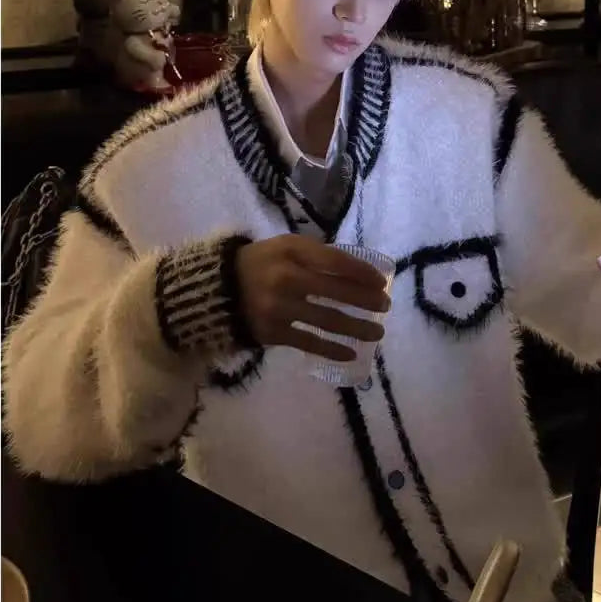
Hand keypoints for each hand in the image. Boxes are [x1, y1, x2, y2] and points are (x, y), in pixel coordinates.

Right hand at [235, 235, 390, 361]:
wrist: (214, 292)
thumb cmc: (259, 264)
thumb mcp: (284, 248)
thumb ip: (316, 255)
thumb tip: (357, 271)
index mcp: (290, 251)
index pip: (335, 261)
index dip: (362, 272)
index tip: (381, 282)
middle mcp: (286, 278)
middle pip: (337, 291)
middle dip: (366, 301)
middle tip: (385, 307)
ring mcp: (279, 307)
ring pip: (328, 320)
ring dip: (358, 328)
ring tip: (377, 333)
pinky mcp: (272, 332)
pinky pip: (309, 342)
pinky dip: (332, 349)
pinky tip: (351, 353)